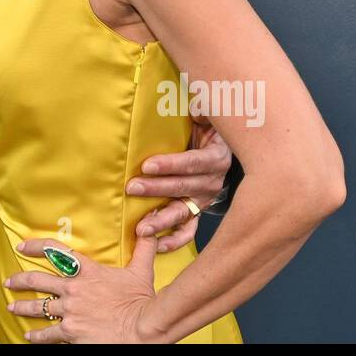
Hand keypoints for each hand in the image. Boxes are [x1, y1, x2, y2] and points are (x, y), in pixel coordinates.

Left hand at [3, 237, 165, 342]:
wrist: (142, 329)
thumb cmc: (141, 302)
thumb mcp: (142, 270)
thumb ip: (144, 247)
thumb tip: (149, 226)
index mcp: (88, 271)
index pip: (55, 251)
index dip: (35, 246)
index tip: (22, 246)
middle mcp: (74, 289)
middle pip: (38, 280)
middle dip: (20, 280)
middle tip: (9, 282)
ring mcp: (70, 311)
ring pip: (38, 306)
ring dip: (22, 306)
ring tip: (12, 307)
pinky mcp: (71, 332)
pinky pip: (48, 333)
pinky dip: (37, 335)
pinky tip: (29, 335)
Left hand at [125, 118, 232, 251]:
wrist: (223, 148)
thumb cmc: (208, 128)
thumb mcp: (210, 116)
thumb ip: (204, 111)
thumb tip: (196, 108)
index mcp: (217, 157)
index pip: (193, 162)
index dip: (171, 164)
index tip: (147, 165)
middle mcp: (213, 181)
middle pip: (183, 187)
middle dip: (156, 189)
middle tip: (132, 188)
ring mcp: (205, 199)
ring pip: (184, 212)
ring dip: (162, 221)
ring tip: (141, 228)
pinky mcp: (199, 210)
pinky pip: (189, 230)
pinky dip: (174, 240)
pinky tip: (156, 246)